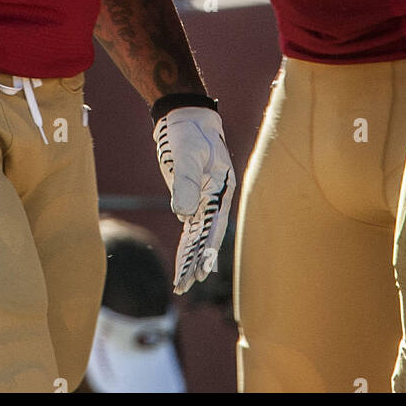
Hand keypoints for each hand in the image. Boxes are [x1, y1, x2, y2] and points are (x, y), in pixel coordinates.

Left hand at [153, 104, 235, 291]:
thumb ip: (187, 183)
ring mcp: (203, 200)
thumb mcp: (188, 155)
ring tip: (183, 285)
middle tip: (185, 287)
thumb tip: (183, 215)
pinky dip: (186, 245)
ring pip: (197, 236)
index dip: (207, 250)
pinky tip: (184, 263)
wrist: (184, 118)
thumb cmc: (190, 133)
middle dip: (197, 263)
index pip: (214, 227)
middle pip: (206, 237)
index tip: (201, 271)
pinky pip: (189, 228)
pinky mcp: (190, 197)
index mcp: (222, 190)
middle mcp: (216, 199)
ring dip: (190, 259)